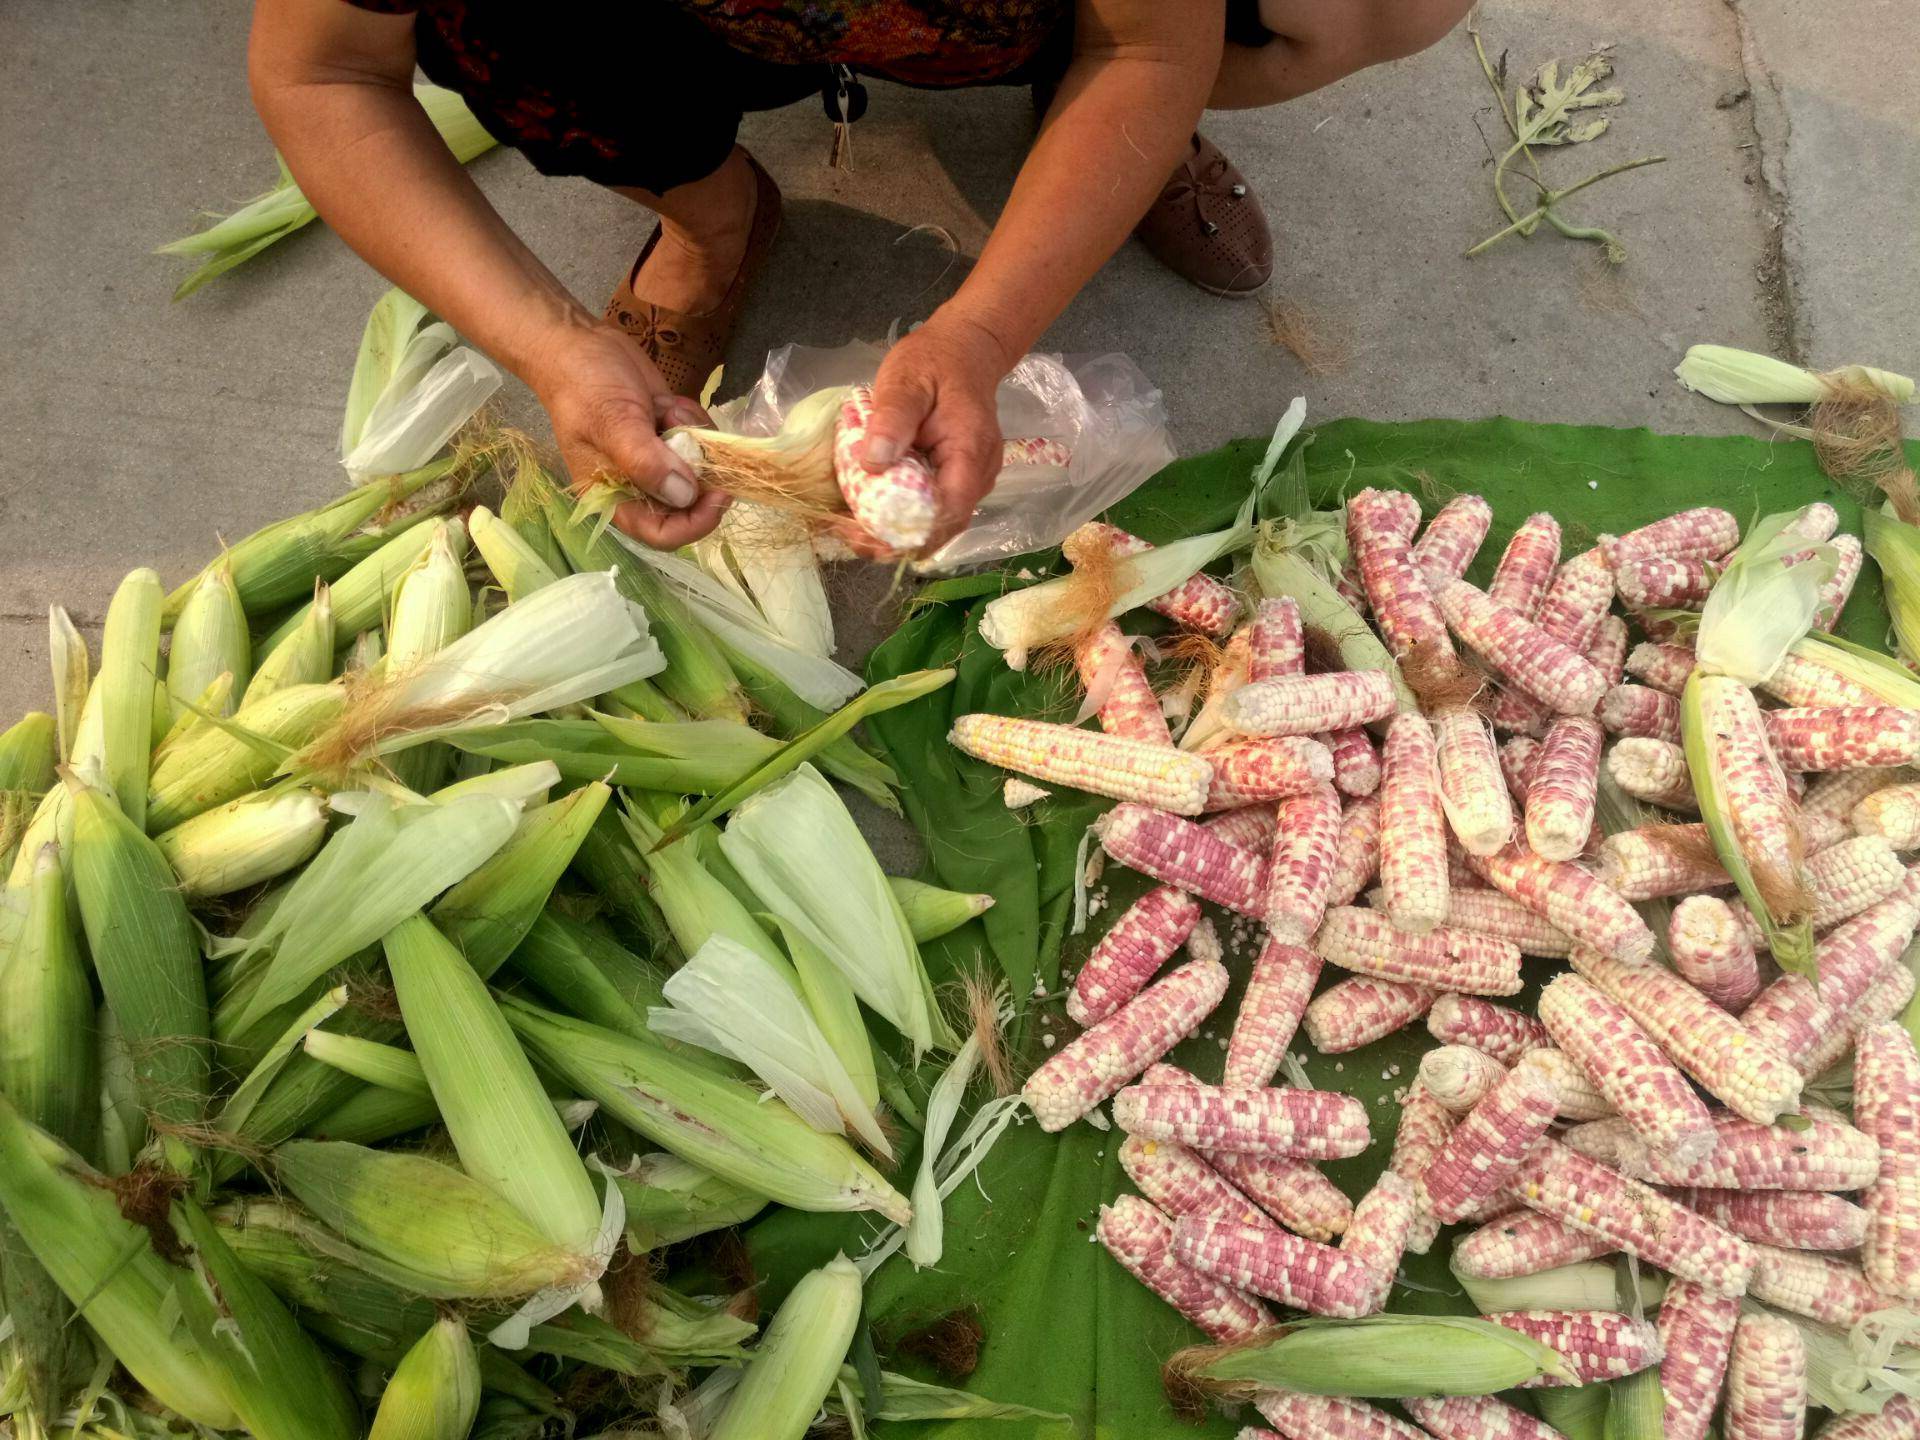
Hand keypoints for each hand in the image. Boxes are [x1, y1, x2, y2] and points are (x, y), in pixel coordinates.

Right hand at [528, 319, 728, 548]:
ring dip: (694, 437)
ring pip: (702, 468)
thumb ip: (646, 462)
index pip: (662, 534)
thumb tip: (685, 495)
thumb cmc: (584, 387)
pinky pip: (702, 440)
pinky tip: (669, 401)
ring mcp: (659, 460)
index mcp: (615, 498)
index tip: (718, 495)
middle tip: (692, 437)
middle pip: (690, 505)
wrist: (580, 344)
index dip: (695, 523)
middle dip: (698, 470)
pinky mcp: (671, 435)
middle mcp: (639, 486)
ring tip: (665, 409)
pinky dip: (694, 419)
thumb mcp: (614, 423)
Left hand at [859, 311, 1009, 553]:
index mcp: (970, 451)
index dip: (910, 531)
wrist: (962, 352)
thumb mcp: (905, 381)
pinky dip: (902, 516)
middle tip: (848, 537)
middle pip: (942, 526)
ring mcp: (971, 482)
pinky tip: (869, 513)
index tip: (867, 536)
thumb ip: (891, 418)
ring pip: (936, 524)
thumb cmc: (933, 362)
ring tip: (851, 530)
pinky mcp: (956, 481)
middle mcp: (978, 475)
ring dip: (896, 532)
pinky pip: (932, 509)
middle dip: (895, 539)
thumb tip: (874, 462)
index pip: (949, 509)